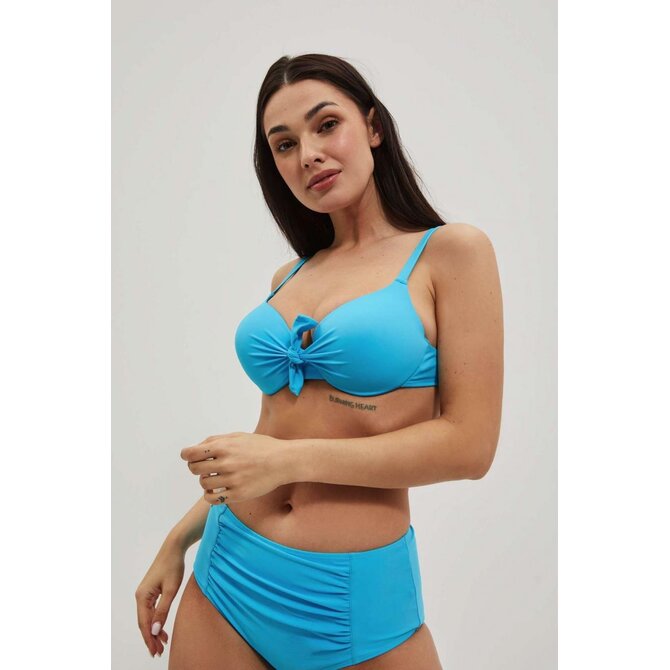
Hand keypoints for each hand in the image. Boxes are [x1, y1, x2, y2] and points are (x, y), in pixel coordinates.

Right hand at [135, 539, 184, 657]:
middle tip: (159, 652)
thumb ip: (162, 611)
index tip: (155, 652)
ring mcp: (145, 593)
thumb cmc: (173, 567)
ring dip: (154, 630)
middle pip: (144, 622)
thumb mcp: (171, 590)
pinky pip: (151, 610)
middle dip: (150, 638)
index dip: (149, 639)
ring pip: (148, 617)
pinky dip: (156, 620)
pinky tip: (162, 628)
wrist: (174, 548)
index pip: (144, 623)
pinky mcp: (151, 590)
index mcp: (142, 597)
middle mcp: (140, 596)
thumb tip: (154, 630)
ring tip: (162, 643)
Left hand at [180, 432, 289, 503]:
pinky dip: (210, 495)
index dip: (186, 455)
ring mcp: (232, 480)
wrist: (283, 461)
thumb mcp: (238, 436)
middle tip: (205, 467)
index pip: (191, 453)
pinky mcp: (238, 495)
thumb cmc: (260, 446)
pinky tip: (217, 490)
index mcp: (224, 447)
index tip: (189, 457)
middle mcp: (226, 464)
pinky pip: (213, 499)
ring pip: (204, 484)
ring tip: (215, 477)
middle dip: (196, 467)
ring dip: (206, 480)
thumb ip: (216, 440)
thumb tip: (195, 448)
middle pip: (194, 469)